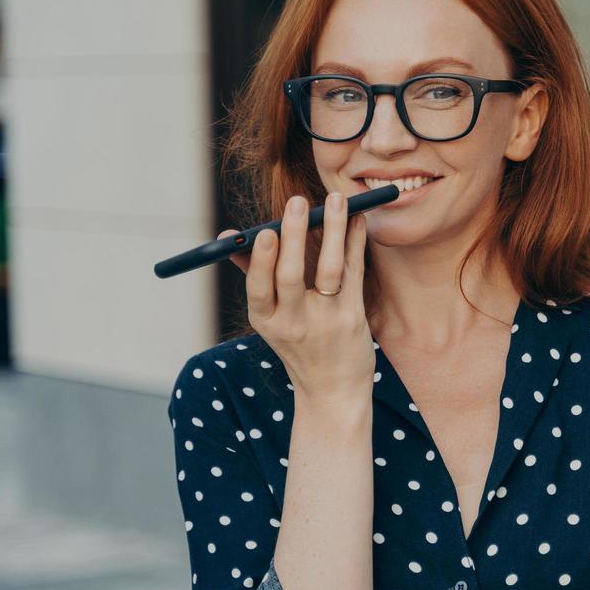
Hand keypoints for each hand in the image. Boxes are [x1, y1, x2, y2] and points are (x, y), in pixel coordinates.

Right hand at [215, 193, 373, 406]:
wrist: (333, 389)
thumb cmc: (299, 343)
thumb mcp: (271, 318)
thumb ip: (255, 275)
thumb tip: (232, 237)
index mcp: (265, 321)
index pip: (258, 290)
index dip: (261, 262)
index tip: (265, 233)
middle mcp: (293, 323)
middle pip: (291, 276)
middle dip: (294, 236)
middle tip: (298, 202)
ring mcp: (326, 321)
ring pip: (328, 269)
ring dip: (333, 231)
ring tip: (337, 200)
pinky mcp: (353, 317)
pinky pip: (353, 272)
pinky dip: (354, 243)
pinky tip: (357, 219)